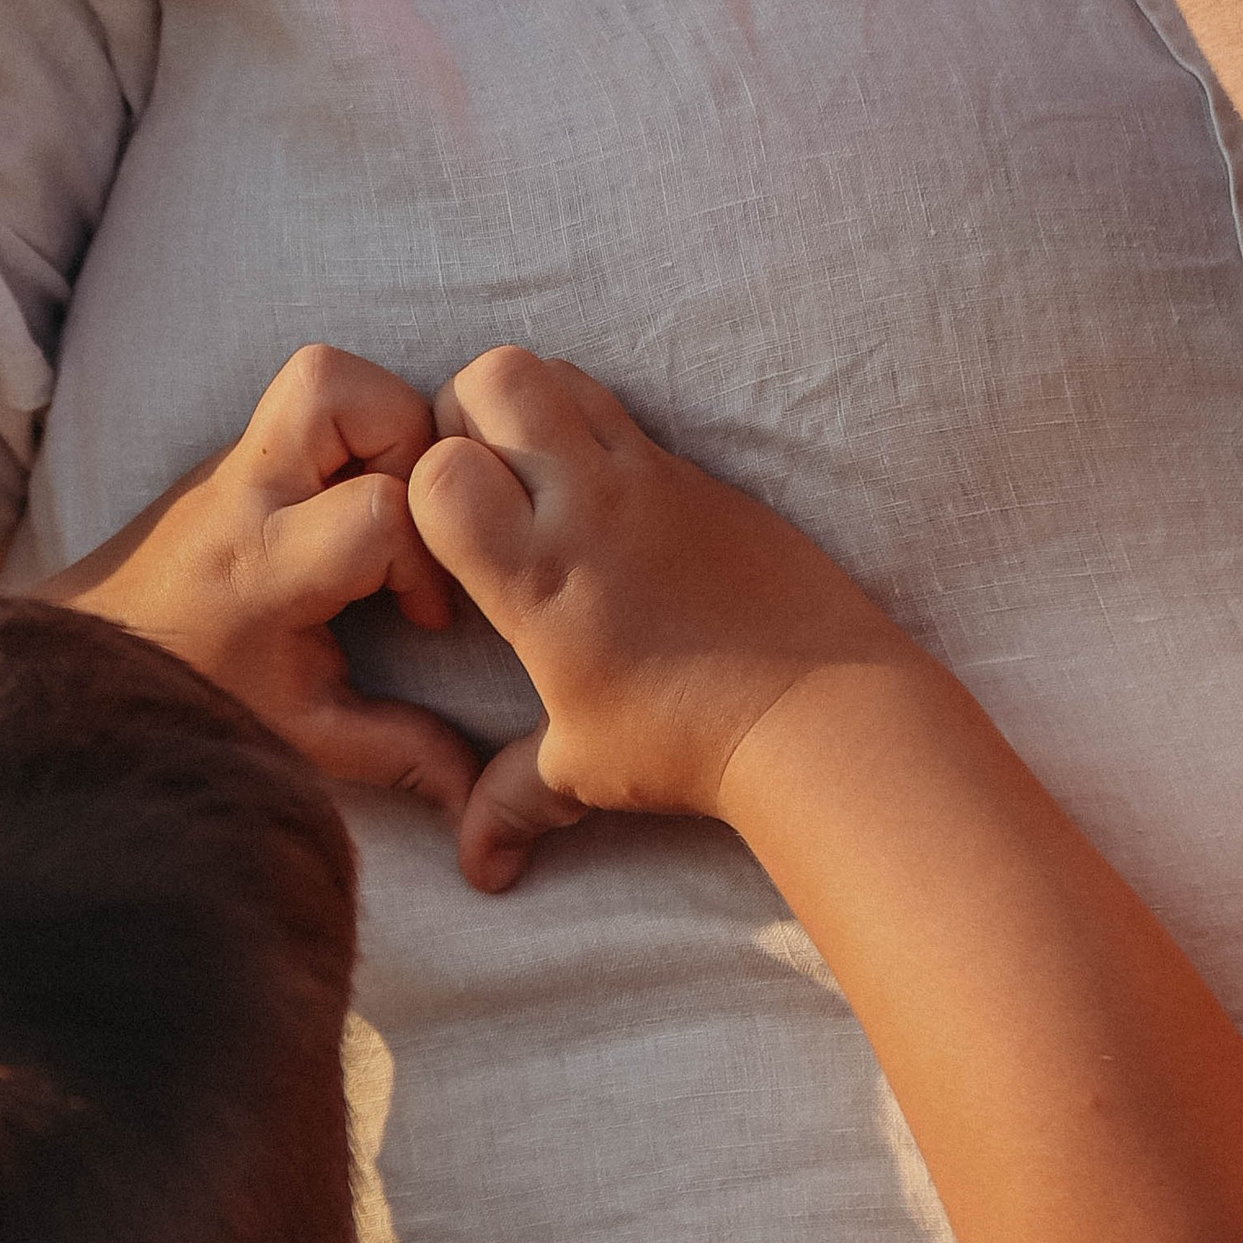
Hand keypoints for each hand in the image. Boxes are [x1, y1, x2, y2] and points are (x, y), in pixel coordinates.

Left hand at [43, 345, 483, 833]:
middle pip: (338, 388)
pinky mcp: (238, 452)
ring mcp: (233, 461)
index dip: (429, 558)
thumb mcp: (302, 734)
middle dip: (410, 439)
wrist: (91, 666)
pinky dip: (358, 434)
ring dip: (385, 423)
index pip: (379, 511)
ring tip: (394, 505)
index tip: (424, 619)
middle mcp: (242, 492)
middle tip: (413, 521)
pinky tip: (362, 506)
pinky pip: (312, 402)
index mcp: (261, 563)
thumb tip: (478, 790)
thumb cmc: (199, 699)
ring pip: (324, 373)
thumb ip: (395, 751)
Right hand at [407, 347, 910, 890]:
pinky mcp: (704, 477)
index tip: (444, 556)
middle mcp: (588, 506)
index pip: (437, 472)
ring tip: (542, 487)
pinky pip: (631, 420)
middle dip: (466, 413)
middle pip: (496, 374)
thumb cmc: (691, 744)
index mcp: (538, 576)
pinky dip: (599, 440)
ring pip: (565, 373)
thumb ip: (512, 802)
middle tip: (486, 485)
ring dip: (534, 409)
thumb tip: (478, 869)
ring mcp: (652, 478)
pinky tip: (614, 517)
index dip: (420, 494)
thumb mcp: (584, 771)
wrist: (821, 716)